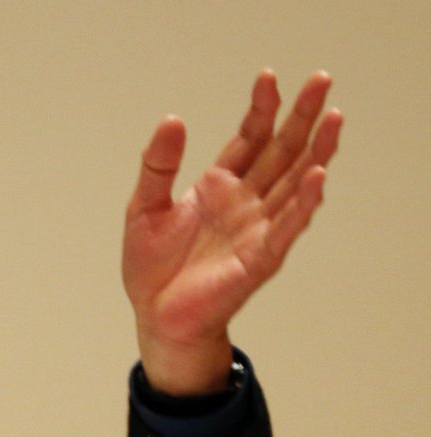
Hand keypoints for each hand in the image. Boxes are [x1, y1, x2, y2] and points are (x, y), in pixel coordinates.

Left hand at [123, 70, 342, 394]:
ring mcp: (256, 229)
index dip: (260, 109)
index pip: (249, 138)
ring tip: (333, 120)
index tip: (268, 78)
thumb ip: (158, 166)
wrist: (154, 317)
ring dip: (316, 153)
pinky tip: (316, 176)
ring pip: (294, 184)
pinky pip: (286, 228)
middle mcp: (245, 203)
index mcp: (219, 186)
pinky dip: (302, 204)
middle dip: (301, 118)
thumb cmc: (152, 267)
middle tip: (321, 80)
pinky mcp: (259, 260)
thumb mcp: (144, 208)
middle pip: (281, 152)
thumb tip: (173, 119)